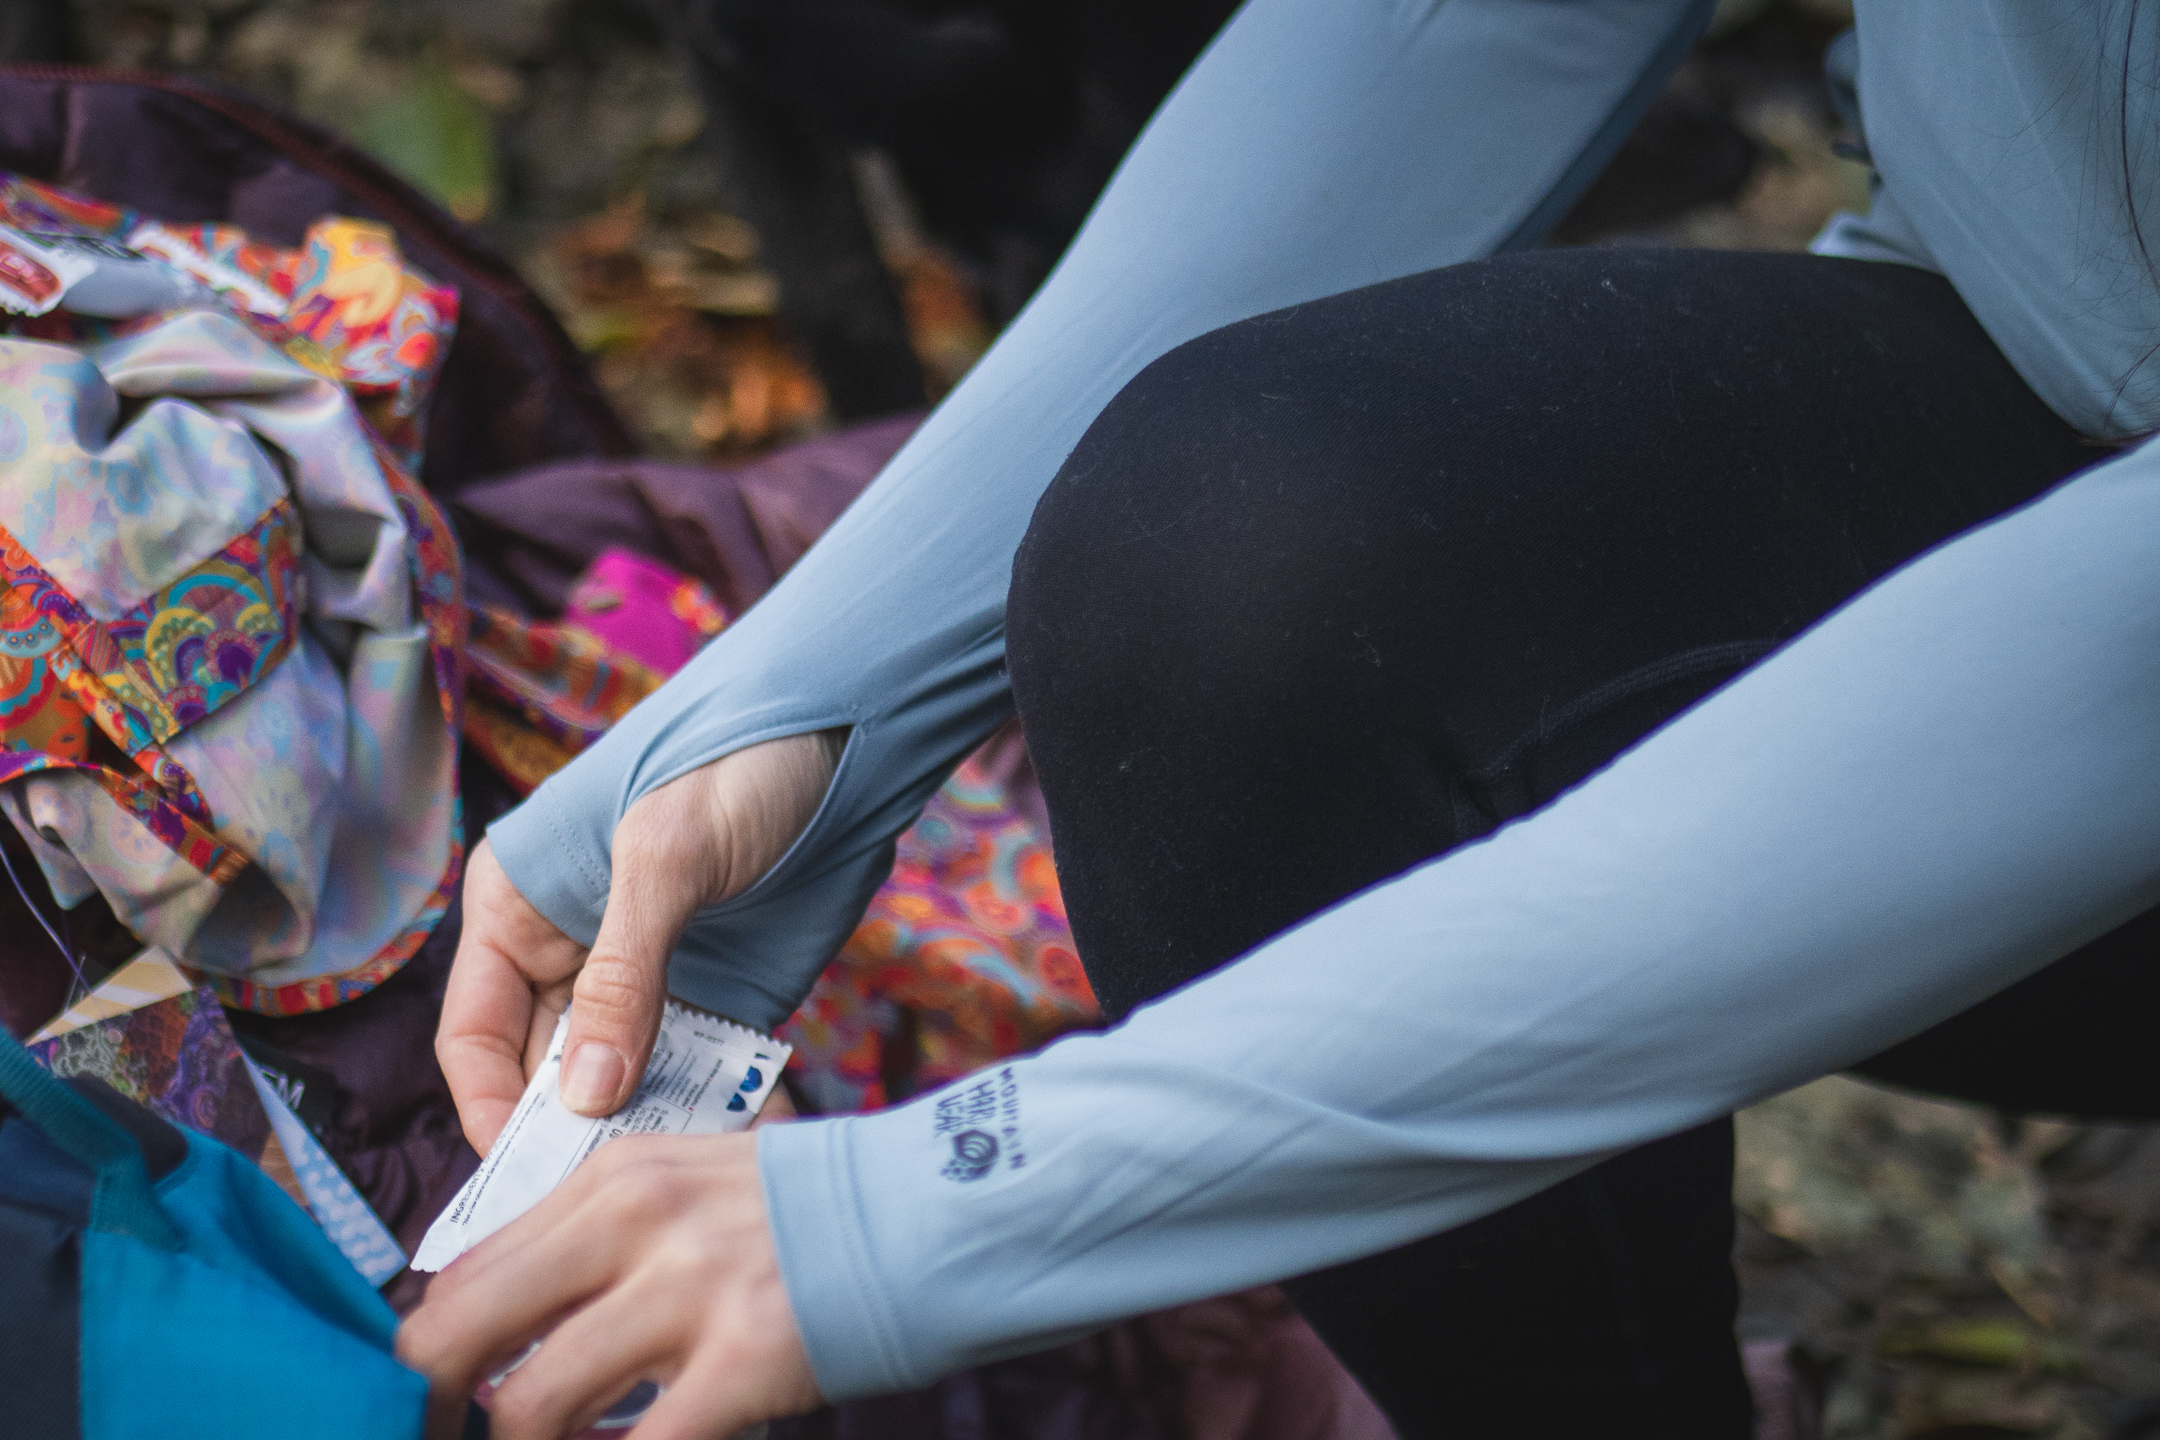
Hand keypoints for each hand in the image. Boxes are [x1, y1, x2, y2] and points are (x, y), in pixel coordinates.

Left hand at [396, 1121, 821, 1439]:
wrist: (931, 1209)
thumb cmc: (798, 1212)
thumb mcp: (680, 1185)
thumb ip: (588, 1240)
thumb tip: (490, 1325)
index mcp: (609, 1177)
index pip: (460, 1275)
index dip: (422, 1360)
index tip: (428, 1408)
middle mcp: (633, 1220)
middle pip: (459, 1333)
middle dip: (429, 1411)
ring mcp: (688, 1289)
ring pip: (531, 1404)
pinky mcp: (744, 1358)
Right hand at [438, 731, 843, 1152]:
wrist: (844, 731)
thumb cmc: (733, 762)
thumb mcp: (666, 858)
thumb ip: (622, 974)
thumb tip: (582, 1095)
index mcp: (516, 911)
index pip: (475, 1038)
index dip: (492, 1110)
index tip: (529, 1180)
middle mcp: (568, 955)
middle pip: (545, 1076)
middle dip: (574, 1137)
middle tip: (610, 1197)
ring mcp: (643, 980)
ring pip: (622, 1085)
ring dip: (645, 1131)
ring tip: (676, 1180)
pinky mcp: (714, 994)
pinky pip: (698, 1072)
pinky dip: (709, 1110)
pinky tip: (735, 1144)